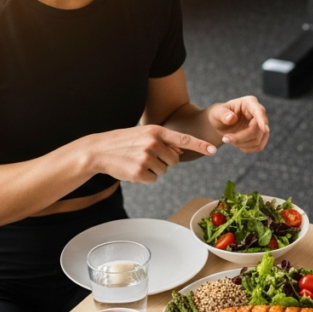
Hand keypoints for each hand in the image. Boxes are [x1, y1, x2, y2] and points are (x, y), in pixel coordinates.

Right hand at [86, 125, 216, 183]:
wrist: (99, 150)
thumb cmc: (124, 142)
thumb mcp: (144, 134)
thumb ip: (164, 141)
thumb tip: (180, 151)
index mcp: (156, 131)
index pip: (184, 139)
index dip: (200, 145)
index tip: (214, 150)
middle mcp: (153, 143)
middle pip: (174, 161)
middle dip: (165, 161)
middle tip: (147, 156)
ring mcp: (146, 157)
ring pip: (164, 171)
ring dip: (153, 169)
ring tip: (137, 161)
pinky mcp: (139, 172)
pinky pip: (153, 179)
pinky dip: (145, 177)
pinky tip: (133, 169)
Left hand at [208, 96, 269, 152]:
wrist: (221, 123)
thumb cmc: (219, 114)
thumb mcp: (217, 112)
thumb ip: (223, 114)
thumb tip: (232, 118)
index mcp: (249, 103)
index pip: (259, 111)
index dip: (262, 120)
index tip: (264, 129)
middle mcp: (258, 113)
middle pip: (257, 130)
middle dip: (241, 137)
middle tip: (225, 138)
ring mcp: (261, 125)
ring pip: (258, 140)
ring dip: (242, 144)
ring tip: (229, 139)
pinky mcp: (261, 136)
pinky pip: (259, 146)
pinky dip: (247, 148)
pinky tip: (237, 144)